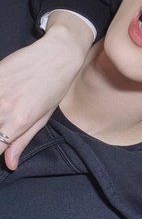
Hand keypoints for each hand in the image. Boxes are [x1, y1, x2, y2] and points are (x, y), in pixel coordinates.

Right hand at [0, 12, 92, 169]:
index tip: (0, 147)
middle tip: (3, 130)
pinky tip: (1, 99)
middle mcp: (3, 107)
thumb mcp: (43, 117)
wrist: (58, 54)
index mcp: (19, 121)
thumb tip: (10, 164)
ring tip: (3, 116)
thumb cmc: (55, 87)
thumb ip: (22, 140)